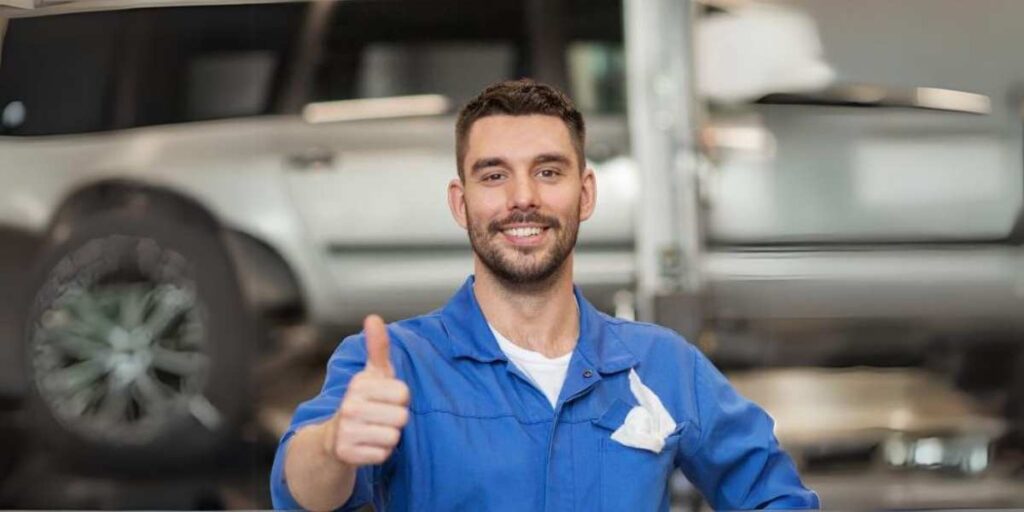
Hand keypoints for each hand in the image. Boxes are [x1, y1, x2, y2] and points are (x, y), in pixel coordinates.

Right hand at [324, 315, 409, 465]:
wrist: (332, 440)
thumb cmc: (362, 402)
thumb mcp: (371, 375)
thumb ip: (377, 347)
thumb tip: (373, 317)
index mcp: (359, 384)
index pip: (403, 393)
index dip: (399, 399)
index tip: (384, 400)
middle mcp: (350, 406)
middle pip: (402, 417)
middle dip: (395, 420)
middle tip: (379, 419)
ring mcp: (347, 431)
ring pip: (394, 437)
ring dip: (388, 437)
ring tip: (373, 431)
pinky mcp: (347, 454)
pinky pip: (383, 454)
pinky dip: (379, 453)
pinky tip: (367, 446)